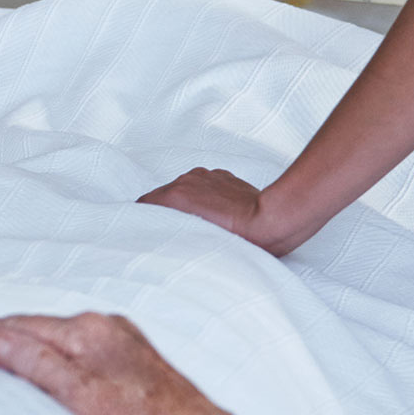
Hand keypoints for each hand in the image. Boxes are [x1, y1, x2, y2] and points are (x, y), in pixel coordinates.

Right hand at [0, 312, 242, 414]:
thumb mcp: (82, 396)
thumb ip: (36, 364)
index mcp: (91, 330)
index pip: (20, 324)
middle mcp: (105, 328)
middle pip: (36, 325)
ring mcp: (119, 344)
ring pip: (54, 337)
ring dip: (18, 341)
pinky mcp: (128, 363)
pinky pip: (72, 350)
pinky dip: (44, 353)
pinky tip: (37, 364)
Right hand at [138, 167, 305, 255]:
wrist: (269, 221)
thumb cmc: (237, 237)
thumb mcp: (196, 239)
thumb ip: (173, 229)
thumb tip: (164, 230)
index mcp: (177, 195)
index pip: (146, 203)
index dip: (144, 217)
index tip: (146, 228)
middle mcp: (188, 179)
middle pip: (164, 194)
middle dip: (165, 210)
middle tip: (173, 230)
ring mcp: (206, 175)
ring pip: (184, 188)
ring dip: (185, 202)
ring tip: (197, 223)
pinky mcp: (222, 175)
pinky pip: (203, 184)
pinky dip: (203, 195)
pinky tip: (215, 213)